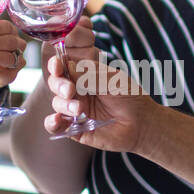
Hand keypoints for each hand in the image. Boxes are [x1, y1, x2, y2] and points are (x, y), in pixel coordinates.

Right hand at [44, 29, 150, 152]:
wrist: (142, 122)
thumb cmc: (130, 97)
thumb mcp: (111, 80)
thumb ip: (89, 75)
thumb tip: (67, 66)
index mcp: (85, 76)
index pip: (64, 67)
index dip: (57, 65)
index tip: (57, 65)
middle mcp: (78, 92)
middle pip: (56, 84)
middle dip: (59, 84)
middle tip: (71, 90)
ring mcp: (75, 110)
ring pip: (57, 103)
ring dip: (63, 104)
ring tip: (80, 108)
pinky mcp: (76, 129)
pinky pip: (56, 126)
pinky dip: (52, 123)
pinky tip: (57, 120)